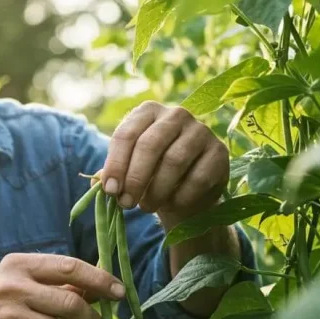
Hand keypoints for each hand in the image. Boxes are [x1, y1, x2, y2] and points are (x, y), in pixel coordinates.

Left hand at [99, 101, 228, 228]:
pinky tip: (173, 204)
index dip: (116, 164)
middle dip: (135, 178)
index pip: (126, 134)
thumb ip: (113, 173)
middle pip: (150, 145)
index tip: (110, 191)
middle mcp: (176, 114)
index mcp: (148, 111)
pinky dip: (181, 196)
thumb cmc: (151, 174)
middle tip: (126, 203)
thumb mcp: (129, 169)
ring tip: (146, 207)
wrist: (187, 190)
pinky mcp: (219, 152)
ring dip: (156, 190)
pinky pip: (198, 177)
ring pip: (174, 161)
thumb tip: (99, 184)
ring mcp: (201, 130)